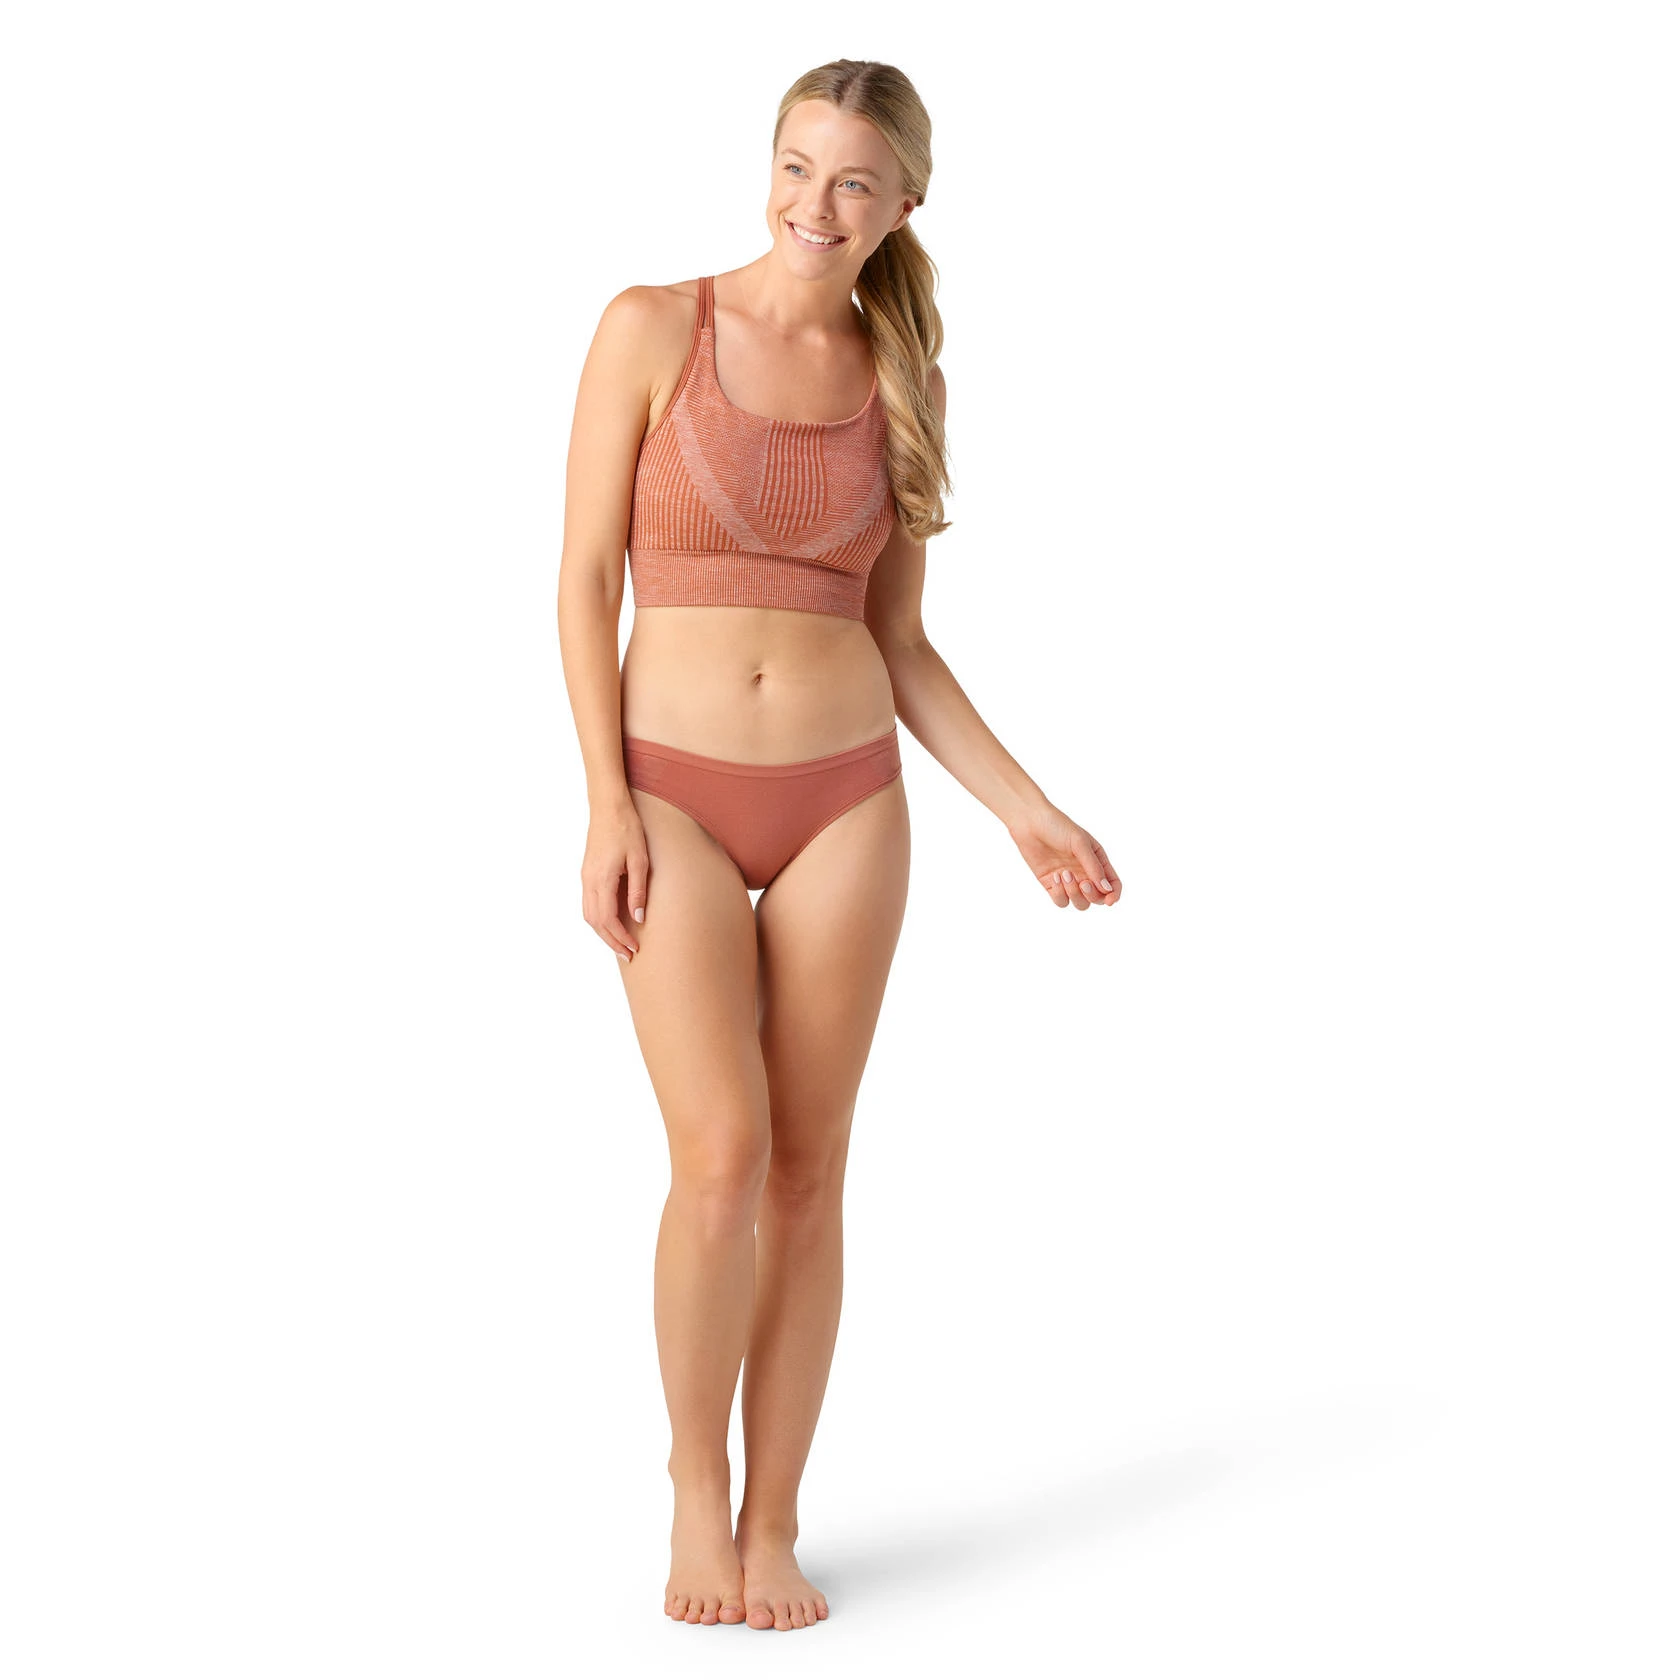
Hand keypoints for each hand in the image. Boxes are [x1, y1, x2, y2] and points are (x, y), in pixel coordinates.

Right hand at [582, 802, 648, 962]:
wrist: (608, 807)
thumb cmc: (627, 829)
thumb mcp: (640, 860)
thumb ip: (638, 891)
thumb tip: (638, 919)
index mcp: (601, 879)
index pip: (608, 919)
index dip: (620, 938)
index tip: (634, 949)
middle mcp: (588, 881)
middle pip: (595, 922)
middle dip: (611, 941)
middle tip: (628, 955)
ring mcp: (585, 877)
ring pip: (588, 915)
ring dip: (603, 933)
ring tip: (620, 944)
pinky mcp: (586, 873)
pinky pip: (588, 904)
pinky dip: (598, 920)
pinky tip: (611, 923)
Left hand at [1009, 804, 1121, 910]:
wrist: (1030, 822)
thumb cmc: (1057, 826)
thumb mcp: (1080, 843)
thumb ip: (1094, 867)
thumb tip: (1107, 889)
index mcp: (1097, 860)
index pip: (1112, 884)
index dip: (1114, 895)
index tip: (1110, 900)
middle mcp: (1085, 872)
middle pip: (1097, 898)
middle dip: (1092, 895)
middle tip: (1083, 883)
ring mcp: (1069, 880)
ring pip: (1080, 903)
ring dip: (1075, 894)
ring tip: (1065, 874)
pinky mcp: (1052, 884)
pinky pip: (1061, 900)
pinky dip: (1060, 894)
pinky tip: (1055, 876)